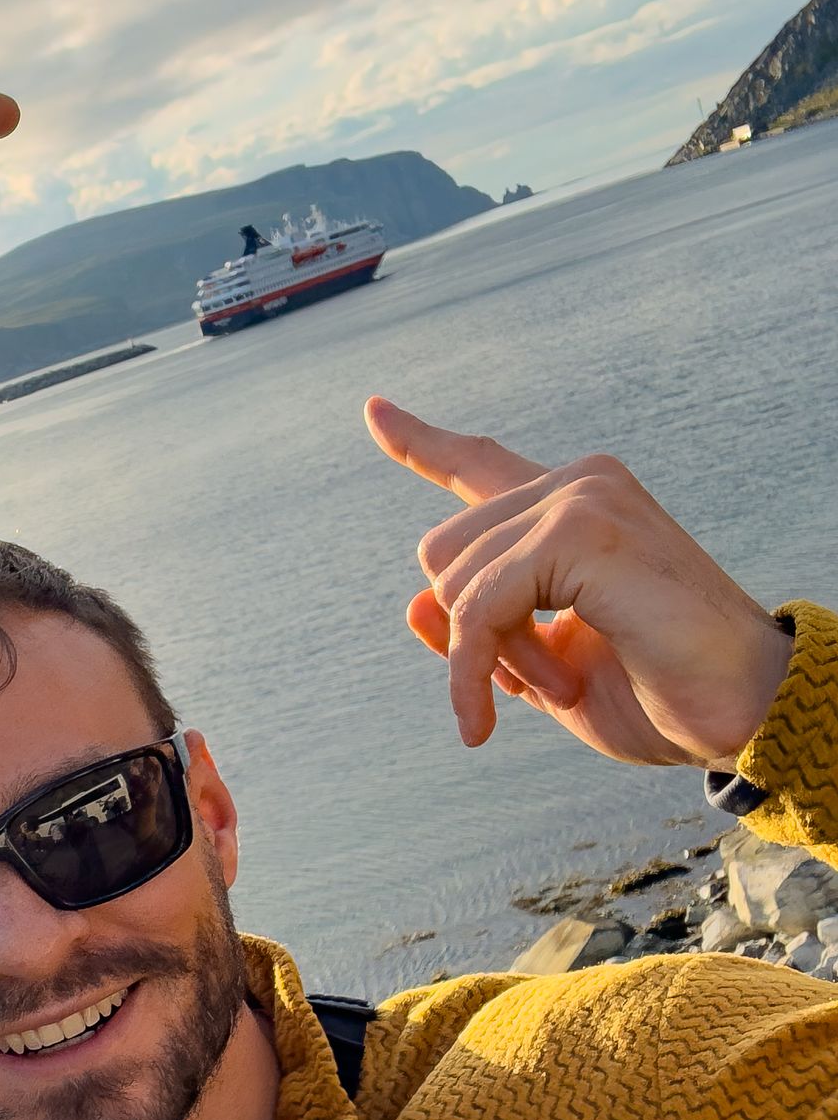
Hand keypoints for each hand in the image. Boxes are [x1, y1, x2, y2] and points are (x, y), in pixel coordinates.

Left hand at [365, 397, 791, 765]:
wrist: (744, 709)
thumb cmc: (657, 691)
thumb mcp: (542, 669)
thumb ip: (480, 633)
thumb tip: (413, 605)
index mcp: (571, 508)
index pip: (477, 464)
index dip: (422, 444)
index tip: (375, 411)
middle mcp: (577, 483)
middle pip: (443, 552)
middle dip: (472, 633)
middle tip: (545, 679)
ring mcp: (582, 497)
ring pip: (454, 580)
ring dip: (491, 657)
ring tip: (568, 681)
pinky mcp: (583, 530)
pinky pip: (479, 605)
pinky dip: (484, 665)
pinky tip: (550, 693)